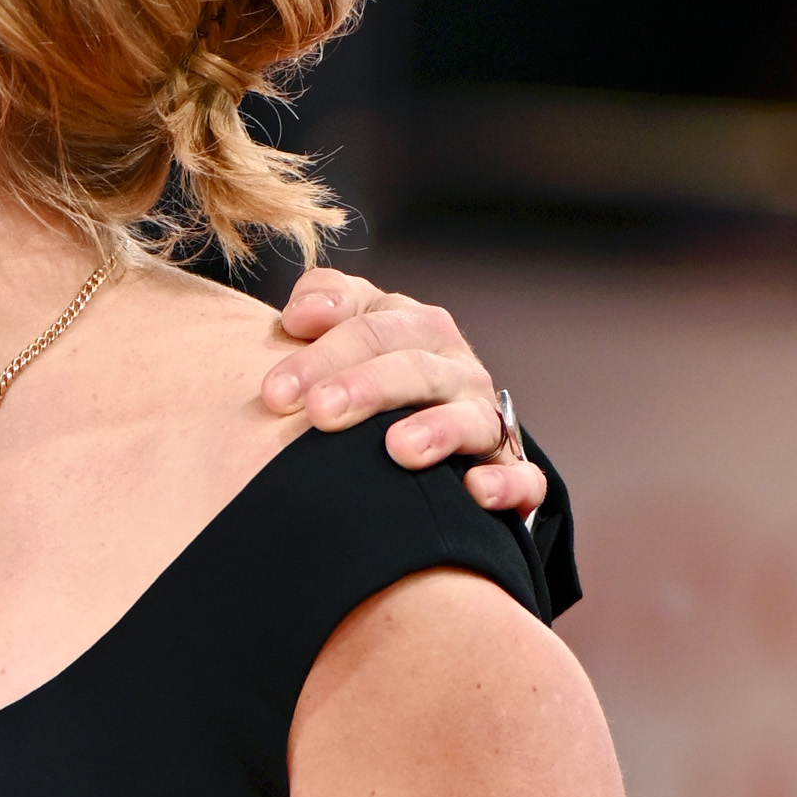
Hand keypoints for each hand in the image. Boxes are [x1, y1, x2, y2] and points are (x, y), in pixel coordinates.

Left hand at [264, 274, 545, 521]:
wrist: (420, 444)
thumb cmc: (365, 383)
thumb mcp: (342, 336)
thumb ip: (323, 305)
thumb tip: (299, 314)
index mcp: (415, 331)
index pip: (373, 326)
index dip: (323, 352)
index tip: (274, 392)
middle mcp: (454, 370)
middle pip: (415, 366)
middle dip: (365, 386)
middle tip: (318, 412)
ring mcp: (483, 418)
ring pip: (469, 417)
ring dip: (437, 430)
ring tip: (397, 449)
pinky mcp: (508, 470)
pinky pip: (522, 477)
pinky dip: (506, 483)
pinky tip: (475, 491)